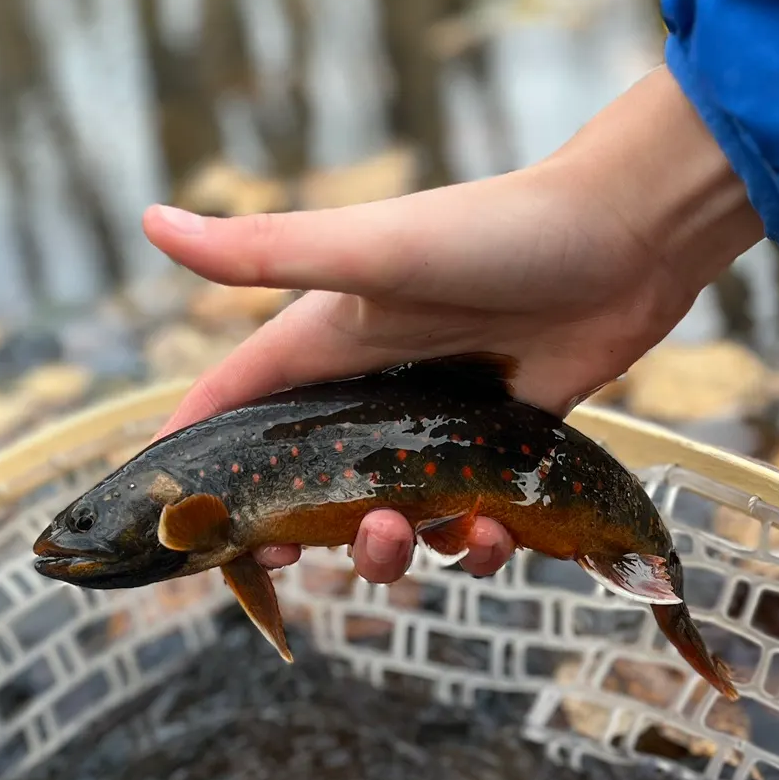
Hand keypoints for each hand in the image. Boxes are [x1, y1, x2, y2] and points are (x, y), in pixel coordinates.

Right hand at [147, 66, 761, 582]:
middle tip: (292, 560)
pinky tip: (493, 534)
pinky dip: (475, 544)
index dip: (194, 462)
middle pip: (299, 484)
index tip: (172, 520)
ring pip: (383, 515)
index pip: (229, 407)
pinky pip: (466, 521)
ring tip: (409, 538)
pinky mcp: (497, 450)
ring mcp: (431, 425)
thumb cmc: (492, 233)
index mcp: (320, 344)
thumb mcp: (367, 250)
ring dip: (386, 549)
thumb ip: (263, 252)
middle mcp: (367, 388)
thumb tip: (151, 219)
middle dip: (289, 532)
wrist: (627, 237)